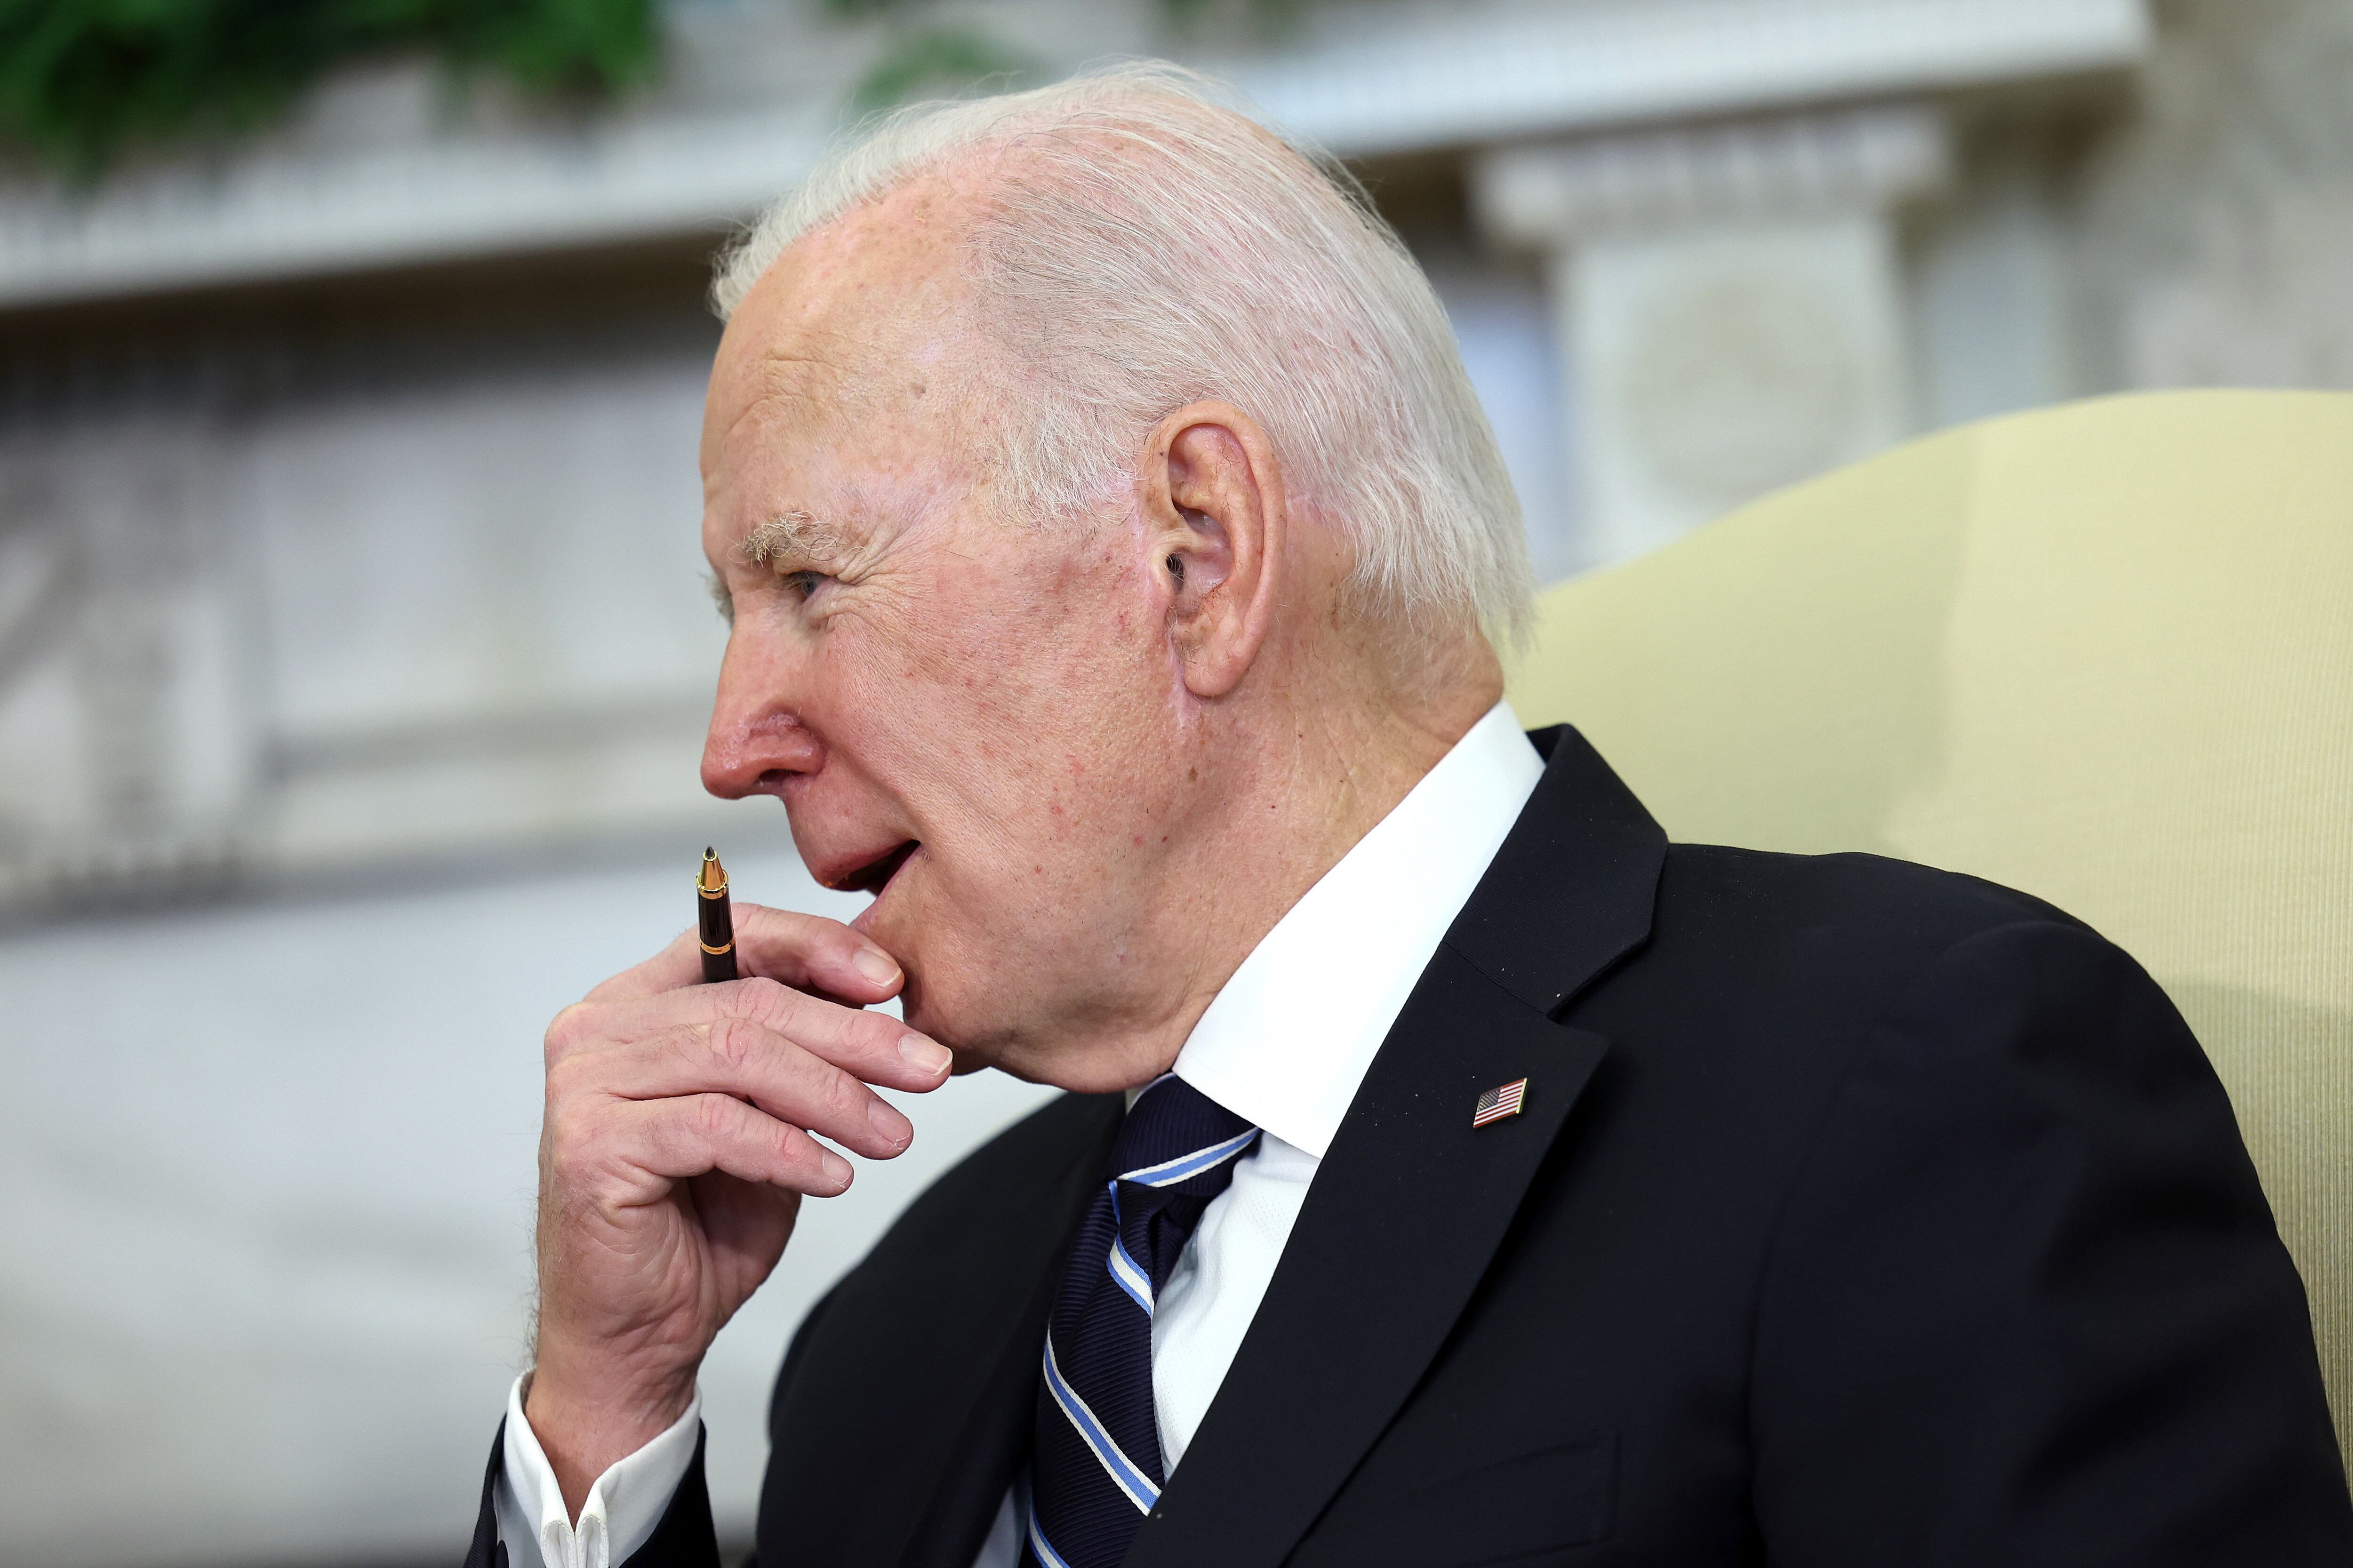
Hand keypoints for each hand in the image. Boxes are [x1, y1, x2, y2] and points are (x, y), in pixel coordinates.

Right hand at [524, 904, 951, 1513]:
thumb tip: (883, 999)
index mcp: (636, 1001)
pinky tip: (834, 1176)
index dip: (821, 949)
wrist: (638, 1331)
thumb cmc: (699, 1218)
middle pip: (751, 1002)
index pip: (734, 935)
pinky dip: (789, 1150)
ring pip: (740, 1056)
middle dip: (855, 1036)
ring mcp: (584, 1085)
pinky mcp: (592, 1146)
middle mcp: (597, 1029)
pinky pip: (717, 1126)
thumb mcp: (766, 1114)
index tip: (894, 982)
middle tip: (928, 1069)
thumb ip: (799, 1051)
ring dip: (835, 1096)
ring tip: (893, 1135)